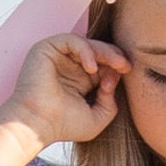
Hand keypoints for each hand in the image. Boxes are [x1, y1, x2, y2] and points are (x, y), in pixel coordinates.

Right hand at [6, 33, 131, 145]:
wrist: (38, 125)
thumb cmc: (64, 125)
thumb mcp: (98, 118)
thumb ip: (110, 102)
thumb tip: (113, 79)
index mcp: (80, 81)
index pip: (102, 66)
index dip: (116, 68)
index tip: (127, 73)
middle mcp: (69, 67)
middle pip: (97, 53)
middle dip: (114, 56)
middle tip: (127, 65)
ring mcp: (59, 57)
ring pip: (86, 44)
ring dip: (104, 52)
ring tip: (117, 64)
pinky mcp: (47, 49)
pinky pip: (72, 40)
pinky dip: (85, 50)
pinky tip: (92, 68)